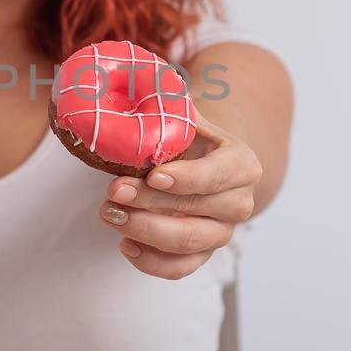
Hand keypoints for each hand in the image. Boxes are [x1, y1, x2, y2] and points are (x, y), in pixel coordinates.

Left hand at [96, 105, 262, 279]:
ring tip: (109, 213)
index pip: (218, 175)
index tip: (153, 175)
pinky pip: (180, 268)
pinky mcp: (203, 254)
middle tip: (113, 191)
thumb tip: (132, 81)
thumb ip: (166, 101)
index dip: (187, 178)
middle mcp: (240, 201)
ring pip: (188, 242)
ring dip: (144, 230)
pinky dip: (151, 262)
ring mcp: (222, 231)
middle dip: (150, 202)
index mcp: (242, 163)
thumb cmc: (188, 135)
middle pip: (196, 209)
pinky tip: (124, 244)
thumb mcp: (184, 114)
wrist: (203, 160)